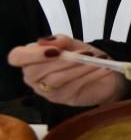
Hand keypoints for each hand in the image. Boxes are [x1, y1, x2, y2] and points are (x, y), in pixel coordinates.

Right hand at [6, 34, 126, 106]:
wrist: (104, 72)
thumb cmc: (83, 55)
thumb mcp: (73, 44)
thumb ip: (60, 41)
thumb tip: (45, 41)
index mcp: (29, 58)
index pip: (16, 57)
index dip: (32, 55)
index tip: (56, 51)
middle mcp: (32, 76)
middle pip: (36, 71)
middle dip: (62, 61)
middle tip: (85, 52)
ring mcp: (44, 90)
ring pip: (56, 79)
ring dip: (79, 67)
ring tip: (97, 59)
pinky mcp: (60, 99)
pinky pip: (72, 87)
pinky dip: (89, 75)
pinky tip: (102, 69)